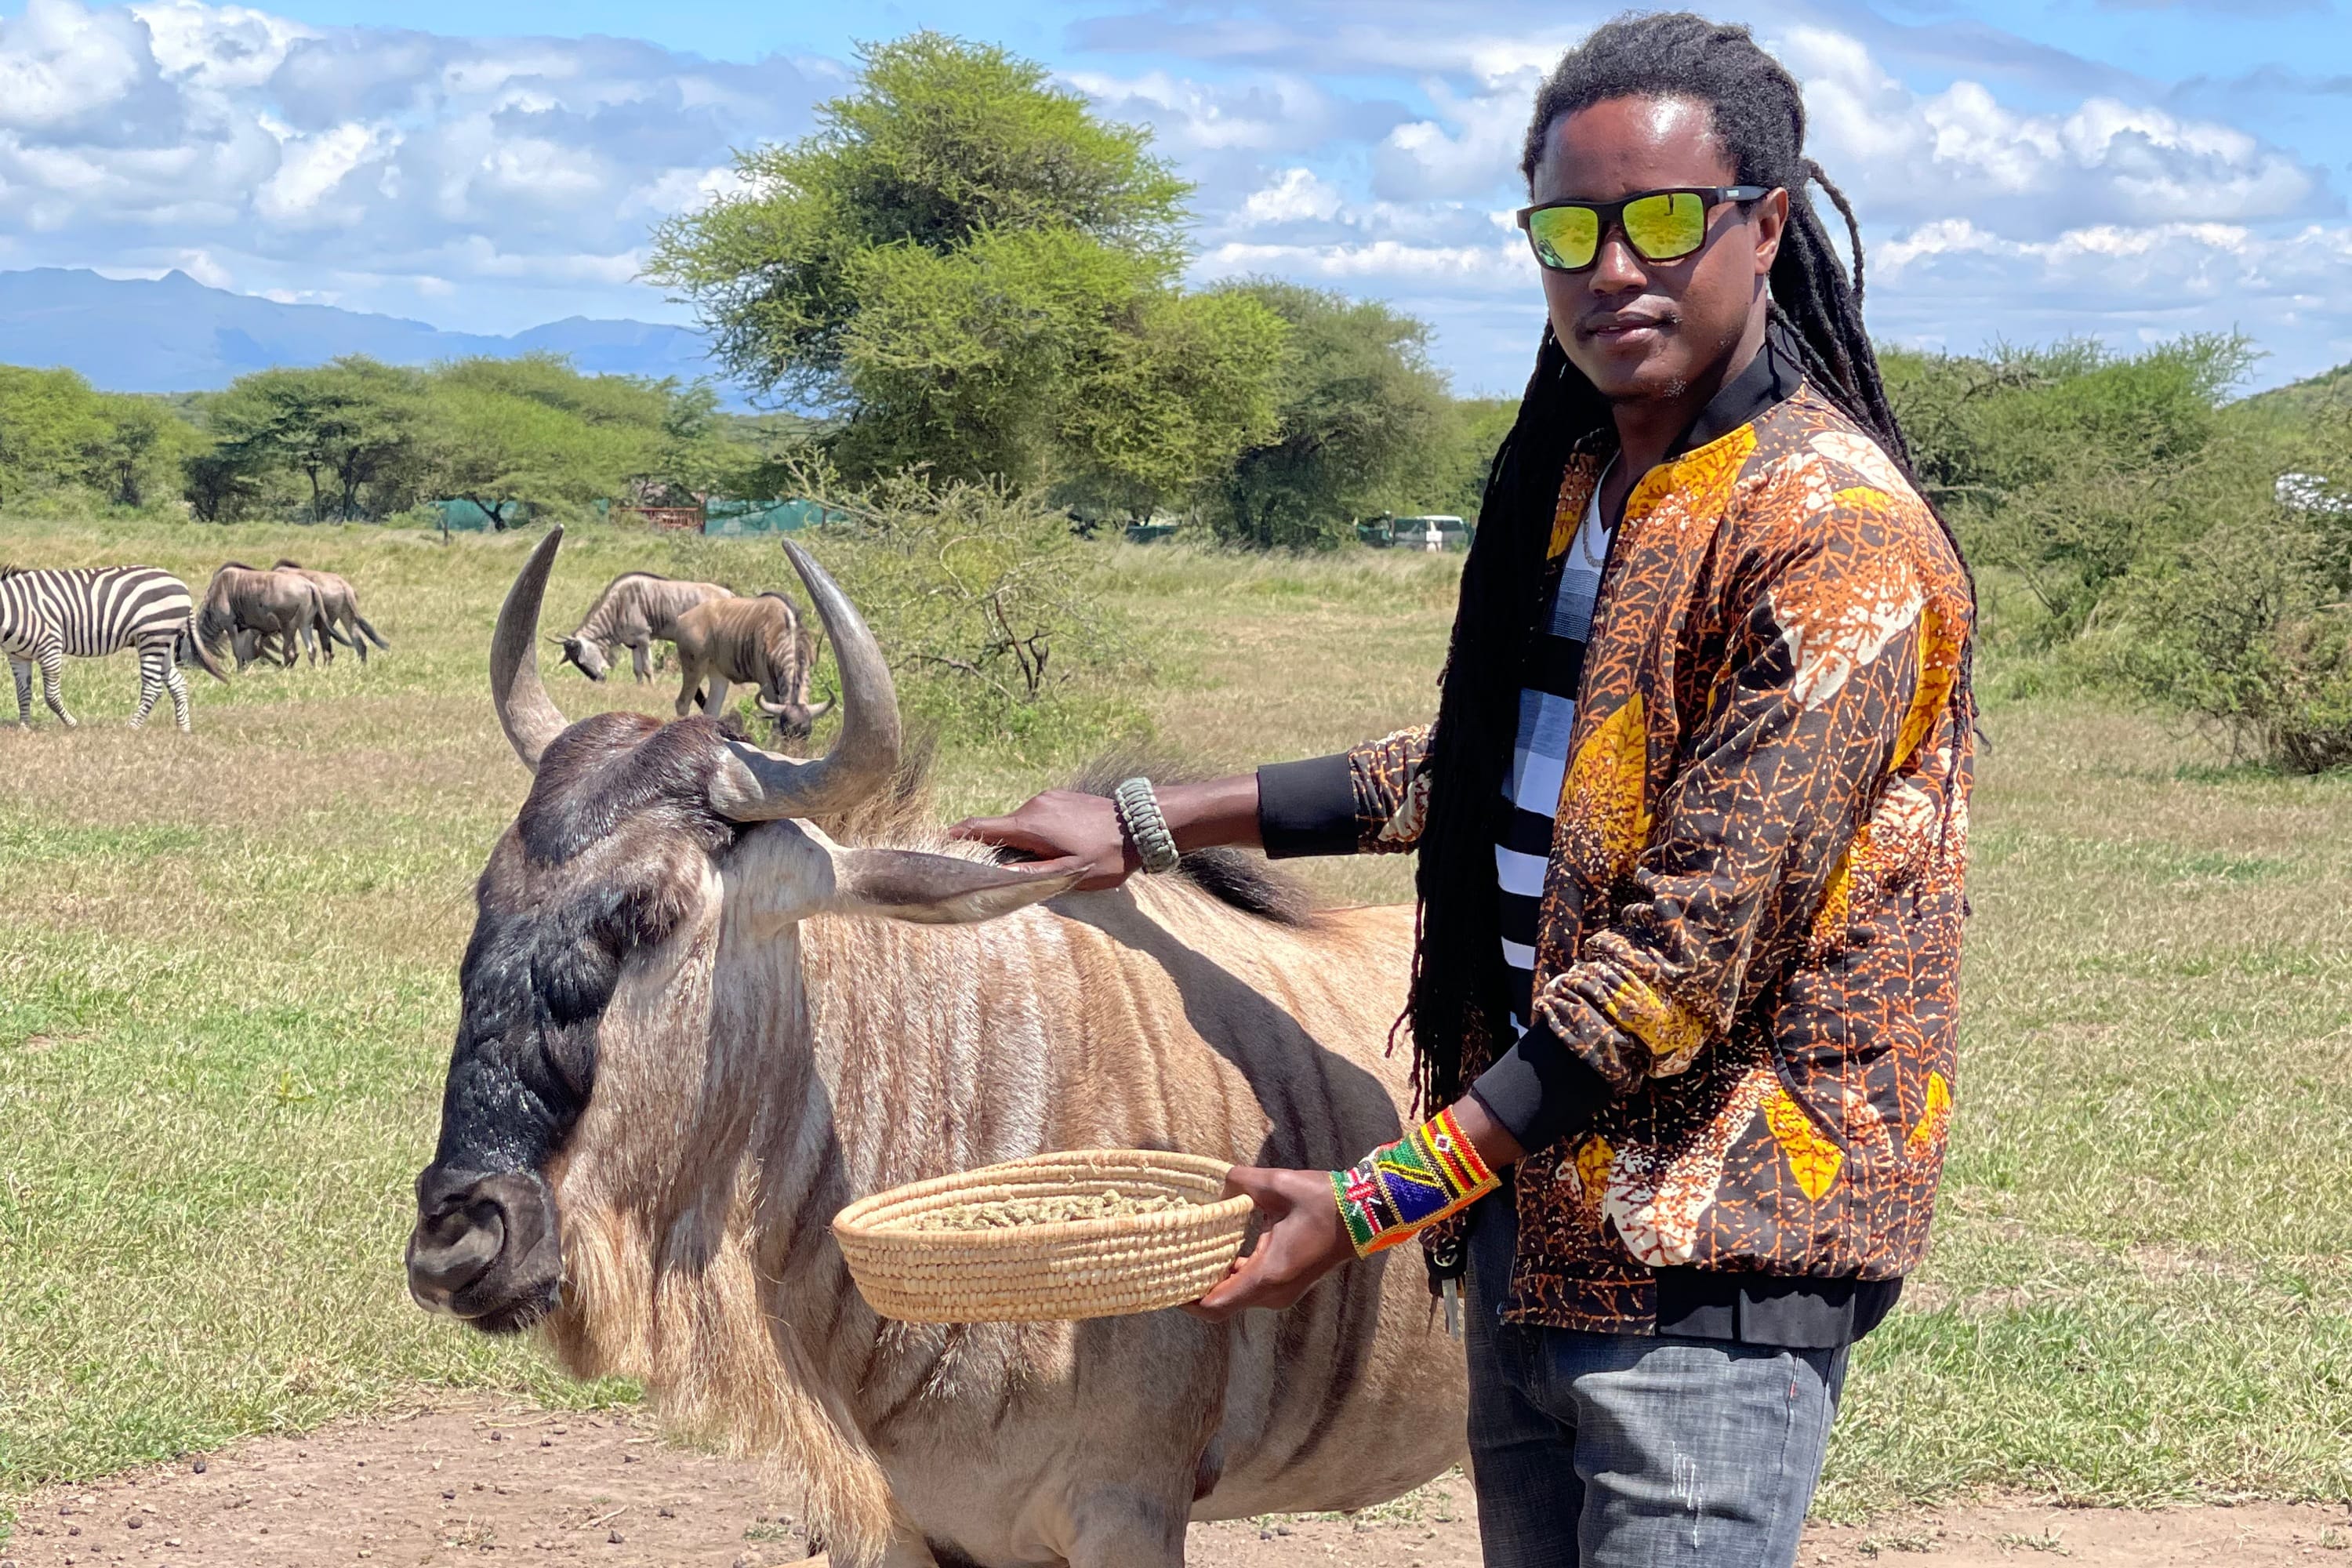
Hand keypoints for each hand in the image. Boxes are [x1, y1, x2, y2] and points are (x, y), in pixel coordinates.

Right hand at [950, 789, 1137, 891]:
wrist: (1142, 824)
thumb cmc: (1108, 855)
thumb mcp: (1068, 874)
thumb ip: (1028, 876)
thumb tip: (994, 876)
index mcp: (1029, 825)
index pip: (979, 827)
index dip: (957, 836)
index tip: (939, 843)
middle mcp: (1033, 805)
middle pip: (1000, 828)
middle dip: (996, 848)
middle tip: (1004, 872)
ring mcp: (1048, 797)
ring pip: (1020, 823)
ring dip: (1022, 842)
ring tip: (1043, 863)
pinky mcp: (1061, 796)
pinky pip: (1037, 816)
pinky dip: (1037, 832)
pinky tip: (1059, 847)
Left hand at [1186, 1166, 1355, 1320]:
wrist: (1366, 1214)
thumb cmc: (1324, 1201)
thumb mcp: (1278, 1185)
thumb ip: (1239, 1181)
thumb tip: (1213, 1179)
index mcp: (1268, 1274)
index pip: (1215, 1305)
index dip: (1187, 1300)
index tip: (1166, 1283)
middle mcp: (1273, 1293)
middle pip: (1222, 1303)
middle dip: (1194, 1288)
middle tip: (1169, 1263)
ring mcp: (1282, 1292)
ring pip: (1236, 1296)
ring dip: (1213, 1281)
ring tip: (1187, 1254)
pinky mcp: (1287, 1285)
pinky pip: (1250, 1288)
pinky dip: (1231, 1276)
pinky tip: (1218, 1251)